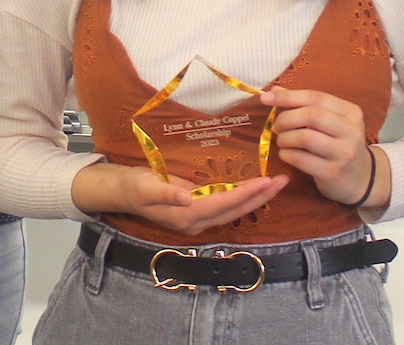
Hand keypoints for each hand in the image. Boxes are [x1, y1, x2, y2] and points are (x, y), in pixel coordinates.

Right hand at [71, 161, 287, 235]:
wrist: (120, 192)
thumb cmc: (133, 186)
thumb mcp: (145, 186)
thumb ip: (166, 192)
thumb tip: (188, 198)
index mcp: (186, 216)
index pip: (224, 204)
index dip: (246, 194)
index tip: (266, 182)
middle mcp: (196, 221)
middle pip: (235, 210)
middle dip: (260, 197)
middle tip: (283, 181)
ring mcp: (198, 218)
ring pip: (234, 209)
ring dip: (256, 198)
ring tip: (276, 184)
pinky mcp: (198, 210)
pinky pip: (226, 205)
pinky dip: (243, 196)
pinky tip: (255, 188)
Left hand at [262, 85, 386, 208]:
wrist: (361, 179)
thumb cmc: (339, 144)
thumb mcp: (330, 122)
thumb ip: (306, 105)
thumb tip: (276, 90)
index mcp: (351, 112)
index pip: (316, 97)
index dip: (288, 96)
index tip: (266, 98)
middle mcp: (351, 130)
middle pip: (311, 115)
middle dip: (286, 119)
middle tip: (276, 127)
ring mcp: (343, 153)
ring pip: (305, 137)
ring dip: (285, 138)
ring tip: (282, 141)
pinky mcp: (332, 172)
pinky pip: (301, 159)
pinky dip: (286, 154)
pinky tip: (286, 154)